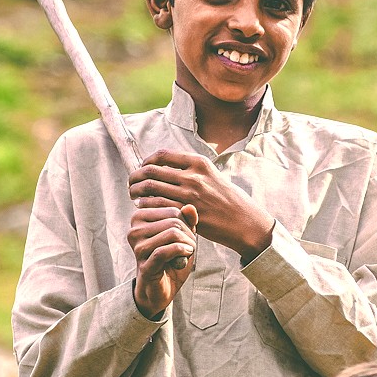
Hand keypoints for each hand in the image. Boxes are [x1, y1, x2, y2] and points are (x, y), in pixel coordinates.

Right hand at [127, 200, 197, 318]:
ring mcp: (137, 248)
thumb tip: (190, 207)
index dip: (187, 223)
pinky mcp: (144, 264)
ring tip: (188, 252)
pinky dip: (181, 252)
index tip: (189, 236)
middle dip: (189, 235)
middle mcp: (134, 230)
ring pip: (172, 234)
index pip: (173, 210)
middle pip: (174, 221)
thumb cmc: (172, 258)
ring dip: (188, 244)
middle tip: (191, 246)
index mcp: (140, 217)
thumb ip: (187, 220)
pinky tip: (186, 256)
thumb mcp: (183, 236)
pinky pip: (165, 251)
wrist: (162, 287)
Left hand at [128, 150, 274, 261]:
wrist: (244, 221)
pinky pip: (158, 205)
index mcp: (198, 162)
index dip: (146, 162)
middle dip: (136, 177)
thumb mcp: (213, 176)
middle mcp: (193, 175)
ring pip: (151, 187)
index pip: (162, 155)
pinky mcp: (187, 211)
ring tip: (134, 196)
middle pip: (152, 170)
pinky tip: (145, 208)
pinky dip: (147, 205)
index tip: (142, 169)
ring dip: (137, 191)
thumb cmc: (228, 200)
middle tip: (132, 185)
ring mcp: (189, 193)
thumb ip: (192, 170)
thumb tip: (167, 168)